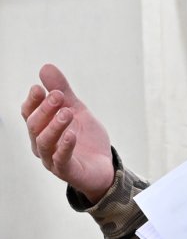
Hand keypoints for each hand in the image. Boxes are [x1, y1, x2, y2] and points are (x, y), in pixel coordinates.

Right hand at [21, 64, 114, 203]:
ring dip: (55, 126)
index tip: (39, 88)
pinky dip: (65, 146)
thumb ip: (63, 92)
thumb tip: (46, 67)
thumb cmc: (86, 139)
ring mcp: (52, 160)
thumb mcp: (77, 110)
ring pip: (45, 142)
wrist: (104, 166)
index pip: (29, 114)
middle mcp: (42, 145)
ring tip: (67, 112)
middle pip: (35, 126)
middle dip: (45, 109)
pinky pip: (61, 159)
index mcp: (42, 129)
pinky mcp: (67, 171)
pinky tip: (72, 134)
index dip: (32, 101)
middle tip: (59, 95)